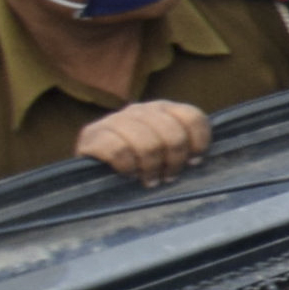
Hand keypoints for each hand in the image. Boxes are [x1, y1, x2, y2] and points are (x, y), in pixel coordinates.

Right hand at [76, 99, 213, 186]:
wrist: (90, 170)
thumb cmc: (136, 163)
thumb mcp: (164, 151)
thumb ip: (182, 147)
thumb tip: (198, 160)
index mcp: (162, 109)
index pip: (192, 117)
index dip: (199, 142)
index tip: (194, 162)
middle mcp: (140, 109)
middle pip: (172, 133)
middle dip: (174, 161)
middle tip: (168, 177)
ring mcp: (114, 120)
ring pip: (147, 143)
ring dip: (151, 167)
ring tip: (149, 180)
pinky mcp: (92, 135)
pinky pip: (119, 151)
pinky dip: (127, 167)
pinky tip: (128, 174)